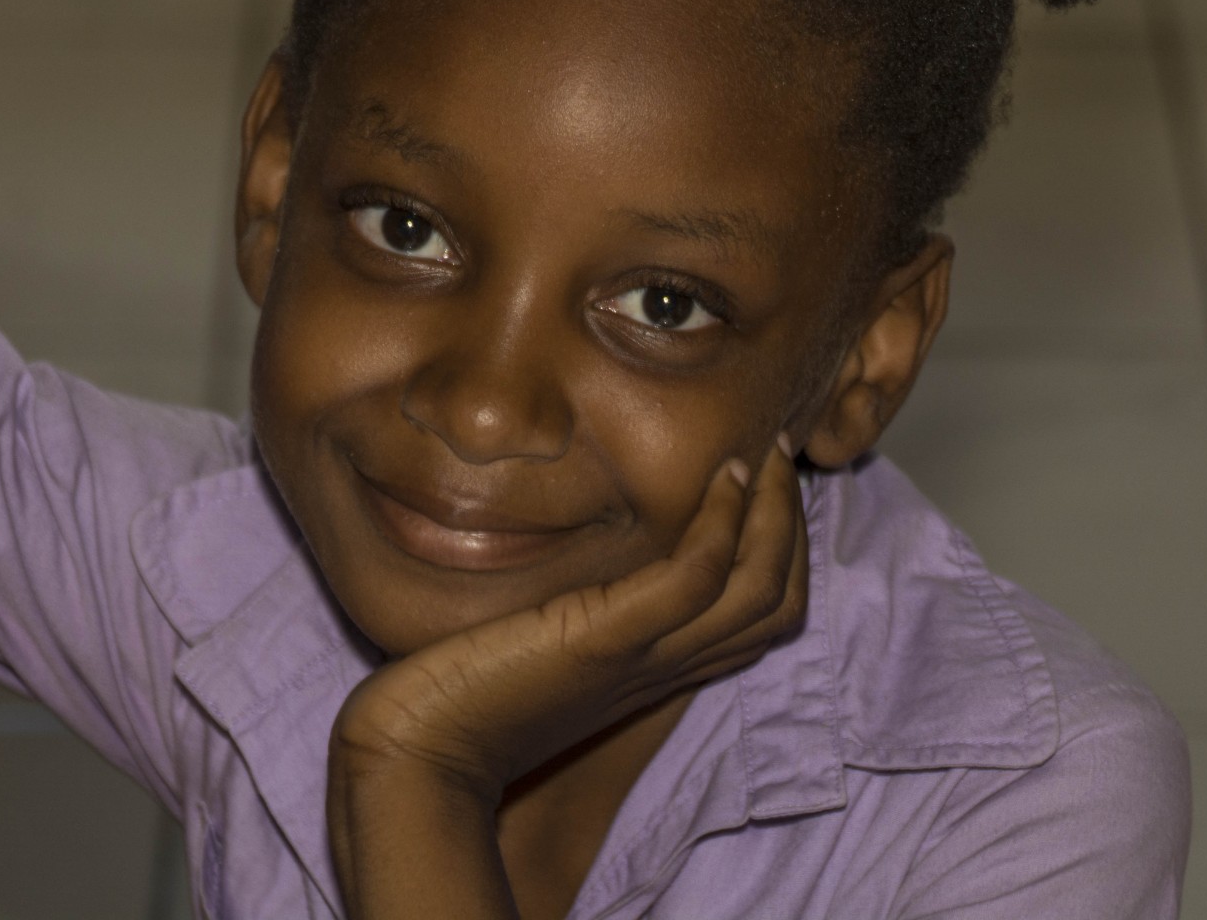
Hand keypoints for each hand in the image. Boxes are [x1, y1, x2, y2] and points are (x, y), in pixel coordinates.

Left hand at [327, 440, 806, 918]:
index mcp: (651, 669)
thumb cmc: (460, 693)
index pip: (756, 618)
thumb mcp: (537, 639)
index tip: (763, 483)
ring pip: (756, 590)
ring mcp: (638, 656)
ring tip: (764, 454)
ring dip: (772, 514)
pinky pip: (694, 579)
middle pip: (775, 604)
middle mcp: (661, 668)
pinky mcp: (602, 641)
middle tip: (780, 455)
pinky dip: (723, 524)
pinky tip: (720, 475)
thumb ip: (572, 608)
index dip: (779, 550)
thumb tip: (573, 547)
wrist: (415, 752)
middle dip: (791, 524)